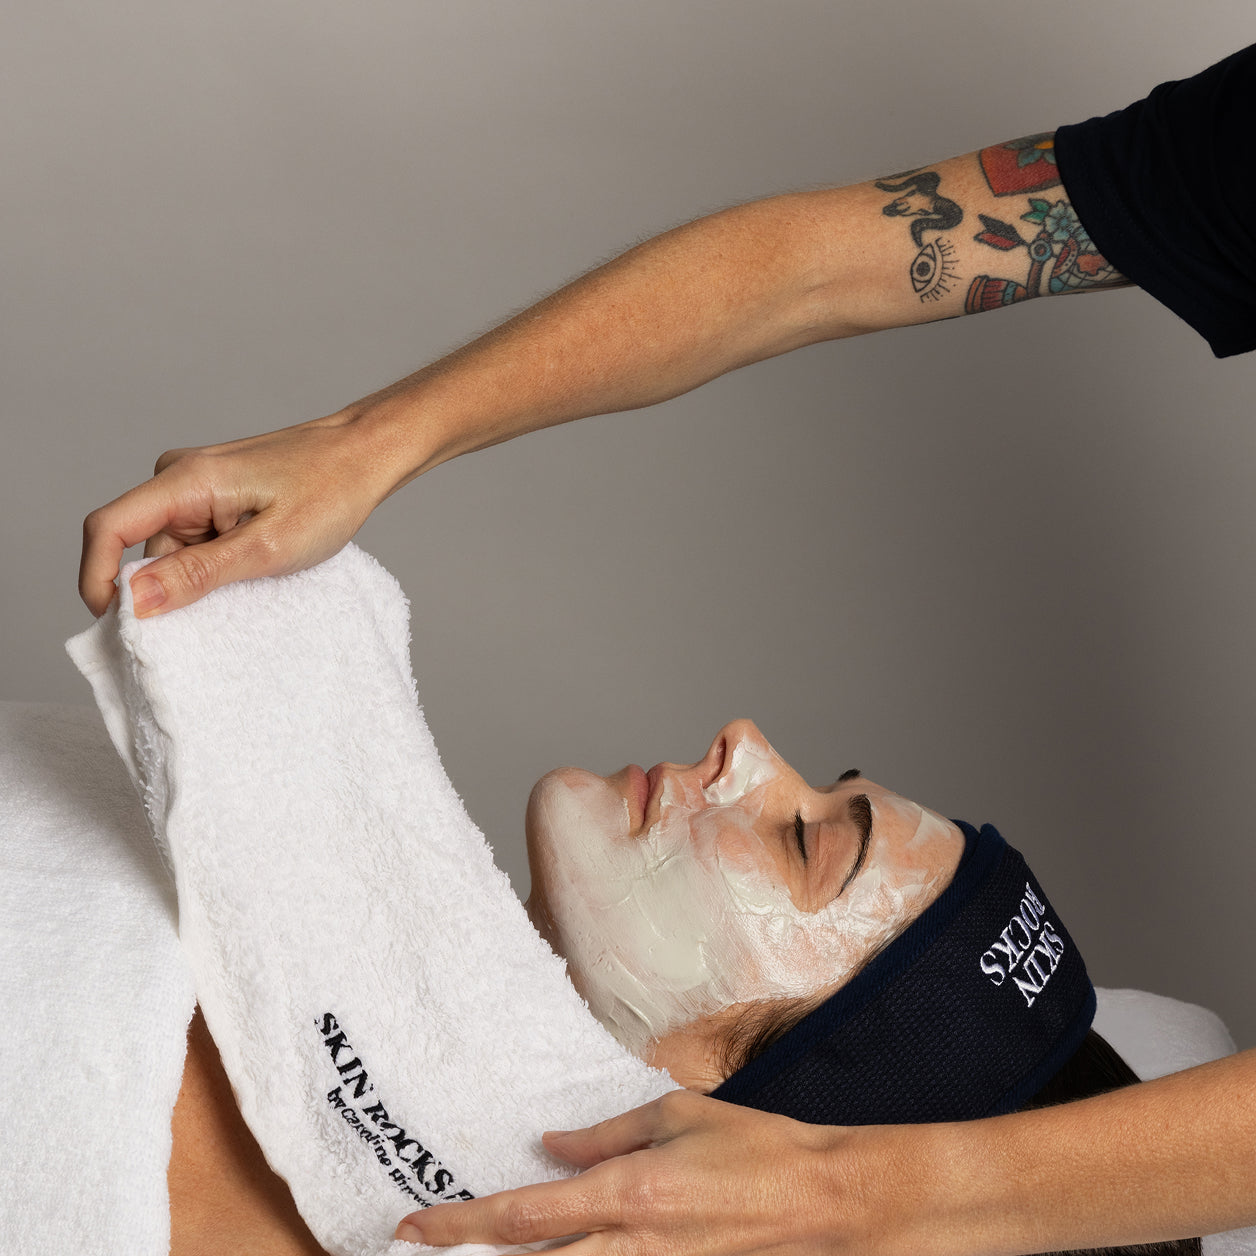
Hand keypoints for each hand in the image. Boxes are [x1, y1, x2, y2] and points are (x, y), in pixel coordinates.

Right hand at [79, 413, 392, 616]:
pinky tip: (251, 573)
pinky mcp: (216, 497)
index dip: (99, 581)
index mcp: (184, 480)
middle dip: (166, 589)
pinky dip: (214, 566)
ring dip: (198, 579)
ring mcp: (197, 487)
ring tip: (252, 586)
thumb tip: (136, 601)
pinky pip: (195, 541)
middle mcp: (179, 477)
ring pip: (172, 550)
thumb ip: (199, 574)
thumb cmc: (330, 492)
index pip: (108, 529)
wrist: (367, 455)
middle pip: (141, 547)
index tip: (120, 627)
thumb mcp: (267, 548)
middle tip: (213, 619)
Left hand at [393, 1091, 924, 1255]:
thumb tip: (552, 1147)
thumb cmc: (752, 1148)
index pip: (524, 1216)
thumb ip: (604, 1136)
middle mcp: (630, 1247)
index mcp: (625, 1194)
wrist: (821, 1202)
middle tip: (420, 1251)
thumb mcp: (674, 1118)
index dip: (463, 1226)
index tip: (413, 1227)